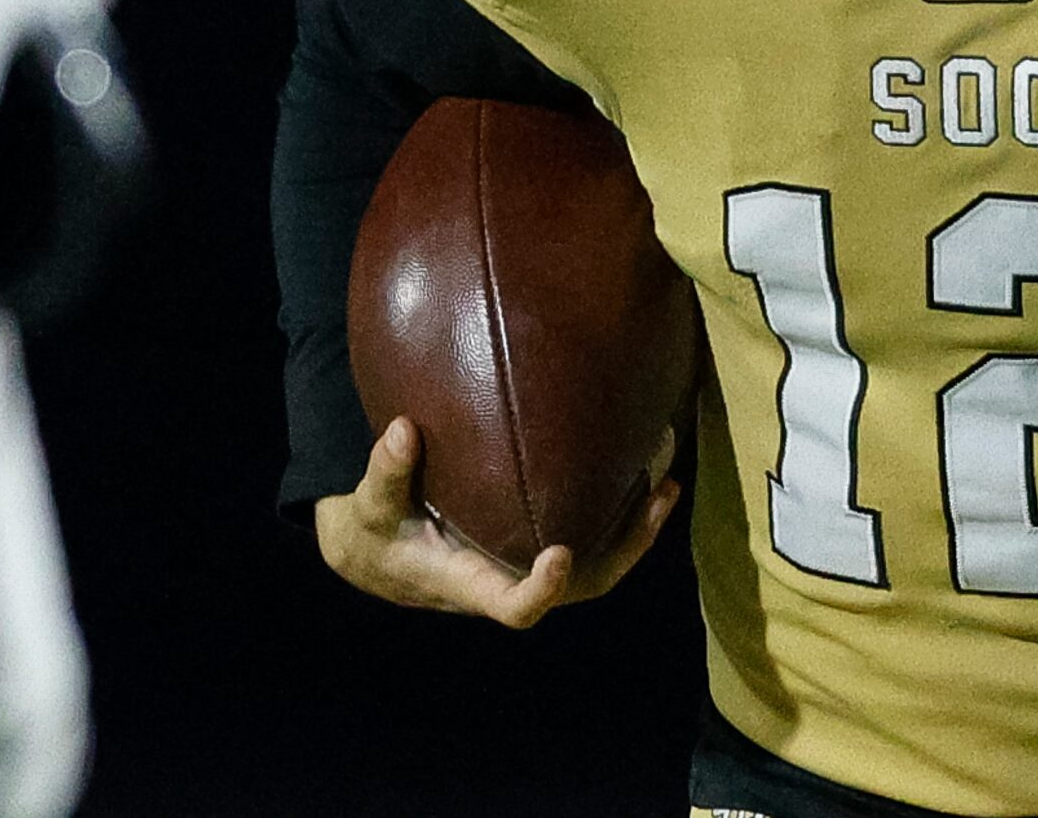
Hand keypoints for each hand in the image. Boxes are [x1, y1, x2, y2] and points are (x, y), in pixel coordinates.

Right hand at [311, 416, 679, 628]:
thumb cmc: (377, 531)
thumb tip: (403, 429)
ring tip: (668, 483)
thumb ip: (386, 472)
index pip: (515, 608)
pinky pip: (590, 538)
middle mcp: (510, 580)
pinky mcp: (537, 544)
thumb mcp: (370, 507)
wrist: (382, 550)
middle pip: (581, 587)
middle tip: (657, 497)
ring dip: (636, 531)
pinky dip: (620, 514)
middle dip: (625, 550)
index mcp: (471, 584)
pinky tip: (642, 471)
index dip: (542, 590)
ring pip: (597, 566)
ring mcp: (528, 565)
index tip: (560, 554)